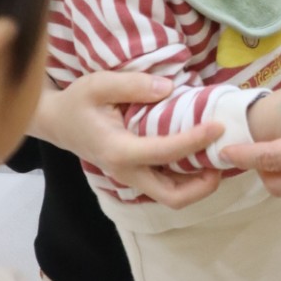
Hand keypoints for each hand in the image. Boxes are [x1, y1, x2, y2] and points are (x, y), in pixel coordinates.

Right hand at [35, 73, 224, 208]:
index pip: (166, 153)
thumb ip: (133, 84)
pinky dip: (187, 177)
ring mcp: (131, 177)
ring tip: (217, 156)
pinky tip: (200, 154)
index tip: (219, 126)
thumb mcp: (98, 84)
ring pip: (171, 195)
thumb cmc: (77, 102)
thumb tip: (169, 89)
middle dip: (203, 184)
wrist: (58, 122)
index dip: (196, 140)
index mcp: (119, 151)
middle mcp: (127, 172)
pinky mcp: (135, 174)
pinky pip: (166, 184)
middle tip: (223, 157)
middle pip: (172, 196)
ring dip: (198, 184)